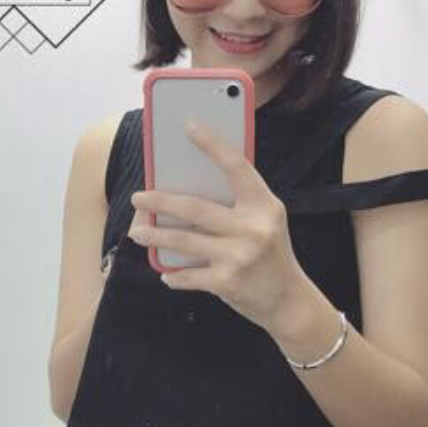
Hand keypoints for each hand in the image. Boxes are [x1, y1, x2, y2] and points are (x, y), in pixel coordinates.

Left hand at [128, 120, 304, 331]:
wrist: (289, 300)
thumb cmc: (270, 253)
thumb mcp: (265, 221)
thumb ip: (237, 203)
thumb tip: (187, 187)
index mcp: (264, 205)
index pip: (236, 167)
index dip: (212, 145)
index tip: (189, 126)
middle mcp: (253, 228)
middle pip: (196, 207)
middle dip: (161, 202)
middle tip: (138, 198)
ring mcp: (239, 256)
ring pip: (184, 241)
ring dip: (155, 236)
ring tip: (138, 232)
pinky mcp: (227, 282)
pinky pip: (188, 275)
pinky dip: (174, 275)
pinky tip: (166, 273)